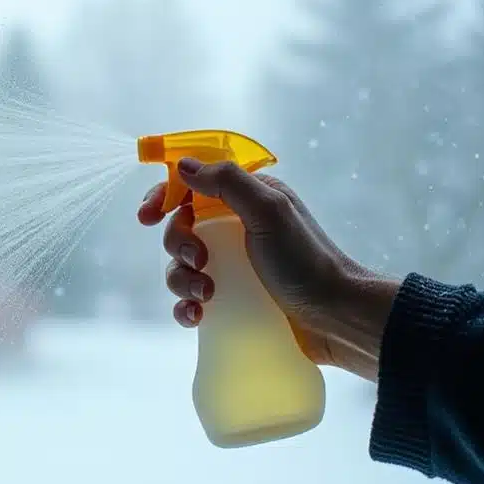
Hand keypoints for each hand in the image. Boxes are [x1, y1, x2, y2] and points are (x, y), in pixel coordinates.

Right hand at [137, 158, 398, 380]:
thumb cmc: (307, 260)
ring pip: (181, 266)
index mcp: (247, 200)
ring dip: (181, 280)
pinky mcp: (231, 300)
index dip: (165, 196)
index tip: (148, 216)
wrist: (336, 318)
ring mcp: (233, 266)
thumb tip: (183, 165)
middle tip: (198, 260)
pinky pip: (190, 300)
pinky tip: (196, 316)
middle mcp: (237, 229)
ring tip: (206, 295)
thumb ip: (227, 183)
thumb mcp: (269, 212)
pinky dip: (185, 307)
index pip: (193, 186)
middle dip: (177, 245)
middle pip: (181, 228)